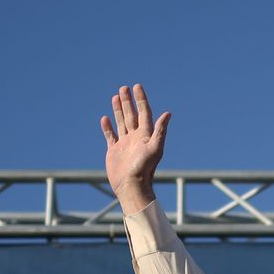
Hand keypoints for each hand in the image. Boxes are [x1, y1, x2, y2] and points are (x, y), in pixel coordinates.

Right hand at [100, 83, 170, 215]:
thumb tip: (168, 113)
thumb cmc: (145, 169)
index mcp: (146, 135)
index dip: (141, 100)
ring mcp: (125, 144)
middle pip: (132, 115)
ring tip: (115, 96)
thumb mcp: (155, 148)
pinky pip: (111, 135)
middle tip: (124, 88)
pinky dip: (108, 127)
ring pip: (121, 122)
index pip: (144, 113)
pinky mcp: (115, 151)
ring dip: (118, 110)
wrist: (132, 186)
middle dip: (128, 101)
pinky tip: (105, 118)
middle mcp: (136, 138)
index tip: (137, 86)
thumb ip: (160, 130)